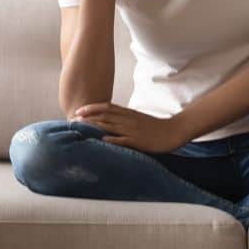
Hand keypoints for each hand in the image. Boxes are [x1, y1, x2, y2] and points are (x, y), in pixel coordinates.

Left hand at [71, 103, 189, 152]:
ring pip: (111, 125)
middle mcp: (129, 120)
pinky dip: (112, 139)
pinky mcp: (139, 141)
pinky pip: (124, 139)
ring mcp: (133, 130)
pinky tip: (102, 140)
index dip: (92, 108)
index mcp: (129, 114)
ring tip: (82, 126)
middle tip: (74, 118)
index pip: (107, 107)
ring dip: (95, 125)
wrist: (174, 130)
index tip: (80, 110)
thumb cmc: (157, 127)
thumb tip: (113, 121)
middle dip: (88, 117)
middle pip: (105, 115)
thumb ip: (127, 119)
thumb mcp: (140, 119)